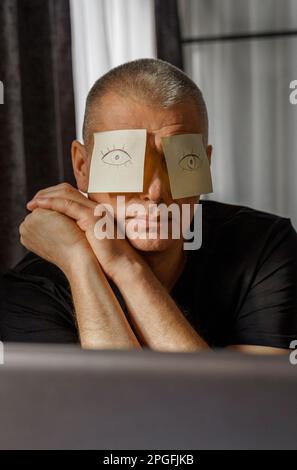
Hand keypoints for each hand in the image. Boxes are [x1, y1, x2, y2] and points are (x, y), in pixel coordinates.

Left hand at [26, 183, 144, 279]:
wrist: (122, 265)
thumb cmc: (106, 259)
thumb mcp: (88, 241)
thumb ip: (77, 233)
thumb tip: (59, 236)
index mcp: (94, 211)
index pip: (70, 195)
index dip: (52, 197)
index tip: (37, 204)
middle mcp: (94, 207)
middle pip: (66, 190)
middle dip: (45, 194)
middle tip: (31, 202)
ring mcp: (94, 210)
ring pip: (65, 195)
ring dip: (45, 197)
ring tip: (31, 204)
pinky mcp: (91, 216)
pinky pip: (67, 205)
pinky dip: (50, 203)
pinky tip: (38, 207)